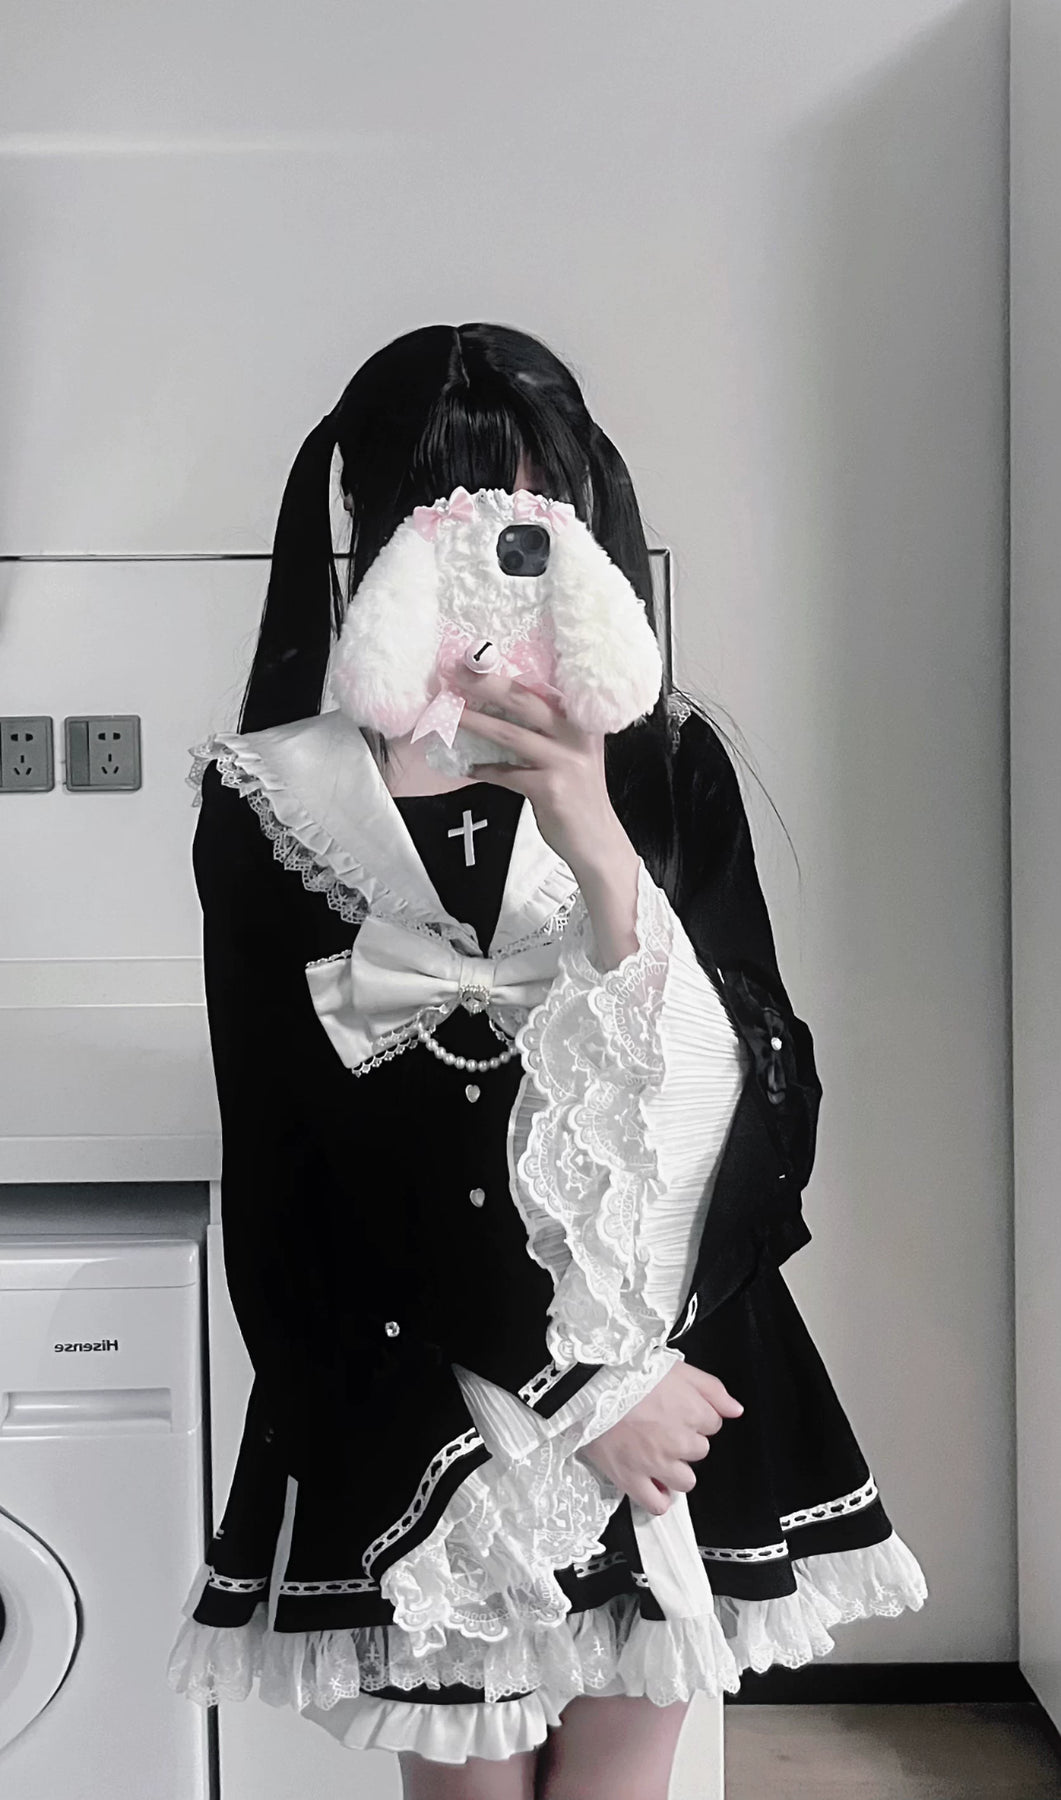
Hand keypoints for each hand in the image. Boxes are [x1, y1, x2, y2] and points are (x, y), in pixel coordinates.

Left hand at [449, 666, 627, 874]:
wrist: (597, 841)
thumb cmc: (580, 795)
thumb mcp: (573, 753)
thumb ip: (549, 731)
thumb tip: (501, 709)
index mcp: (581, 721)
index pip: (542, 688)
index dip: (508, 673)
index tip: (478, 657)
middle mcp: (577, 736)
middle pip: (526, 702)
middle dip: (488, 684)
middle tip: (457, 672)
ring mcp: (565, 763)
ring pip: (512, 735)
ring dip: (477, 723)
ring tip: (451, 714)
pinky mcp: (551, 789)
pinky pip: (508, 775)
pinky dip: (486, 770)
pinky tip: (469, 767)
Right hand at [577, 1362, 744, 1516]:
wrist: (587, 1385)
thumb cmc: (628, 1372)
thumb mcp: (678, 1368)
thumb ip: (713, 1390)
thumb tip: (736, 1410)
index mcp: (692, 1412)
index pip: (713, 1424)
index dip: (695, 1416)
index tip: (677, 1410)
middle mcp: (679, 1442)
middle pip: (699, 1451)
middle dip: (685, 1440)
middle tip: (661, 1426)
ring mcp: (656, 1464)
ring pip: (685, 1480)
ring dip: (675, 1469)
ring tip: (655, 1452)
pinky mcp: (631, 1479)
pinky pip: (657, 1505)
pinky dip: (658, 1497)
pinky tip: (652, 1482)